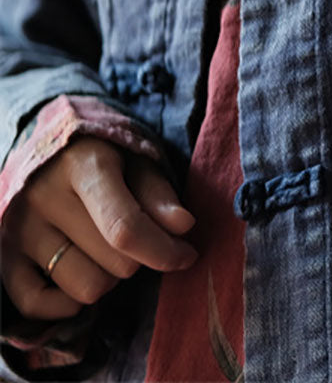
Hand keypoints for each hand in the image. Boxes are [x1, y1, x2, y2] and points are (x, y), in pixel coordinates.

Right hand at [0, 137, 196, 321]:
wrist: (49, 152)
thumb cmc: (103, 158)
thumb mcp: (137, 161)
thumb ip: (160, 194)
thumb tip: (183, 227)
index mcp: (82, 167)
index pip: (125, 227)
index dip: (164, 251)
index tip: (187, 255)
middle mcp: (44, 199)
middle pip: (115, 264)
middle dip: (137, 257)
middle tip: (133, 236)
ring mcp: (19, 231)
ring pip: (86, 289)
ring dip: (107, 278)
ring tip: (104, 249)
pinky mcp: (4, 258)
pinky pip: (40, 306)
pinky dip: (69, 301)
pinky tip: (81, 271)